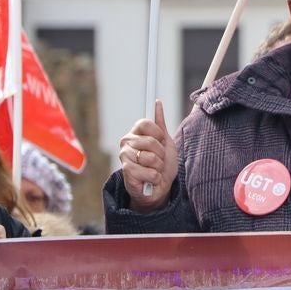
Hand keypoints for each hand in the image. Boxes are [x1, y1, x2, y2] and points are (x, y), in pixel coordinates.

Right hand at [119, 99, 177, 213]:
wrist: (160, 187)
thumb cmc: (162, 164)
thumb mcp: (165, 142)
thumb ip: (160, 123)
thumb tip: (157, 102)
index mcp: (135, 133)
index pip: (145, 123)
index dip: (157, 132)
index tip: (161, 140)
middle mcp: (126, 142)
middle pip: (150, 141)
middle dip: (161, 153)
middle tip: (158, 160)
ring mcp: (125, 157)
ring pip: (150, 157)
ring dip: (158, 167)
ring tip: (154, 170)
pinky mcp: (126, 172)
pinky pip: (149, 172)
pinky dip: (155, 177)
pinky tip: (150, 179)